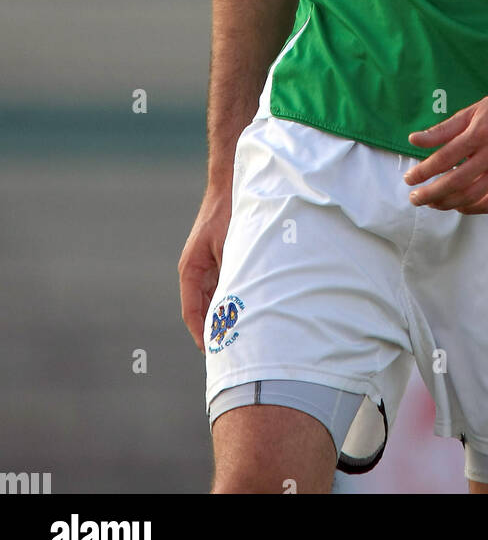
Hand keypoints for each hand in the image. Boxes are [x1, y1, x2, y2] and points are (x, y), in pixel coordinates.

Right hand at [178, 186, 231, 350]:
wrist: (230, 187)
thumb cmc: (227, 214)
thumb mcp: (228, 247)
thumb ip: (230, 275)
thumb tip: (234, 305)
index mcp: (190, 270)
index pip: (191, 311)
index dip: (201, 333)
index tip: (212, 352)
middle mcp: (195, 271)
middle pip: (202, 309)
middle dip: (213, 330)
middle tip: (228, 352)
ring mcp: (207, 267)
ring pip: (212, 300)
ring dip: (222, 317)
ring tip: (238, 338)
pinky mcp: (219, 261)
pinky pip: (222, 288)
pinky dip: (230, 301)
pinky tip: (244, 312)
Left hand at [404, 85, 487, 214]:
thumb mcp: (470, 112)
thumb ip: (441, 130)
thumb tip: (413, 140)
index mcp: (481, 132)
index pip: (445, 158)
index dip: (423, 171)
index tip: (409, 178)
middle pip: (456, 182)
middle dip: (431, 193)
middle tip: (415, 198)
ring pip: (472, 196)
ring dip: (447, 203)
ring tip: (432, 202)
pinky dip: (472, 208)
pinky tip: (457, 206)